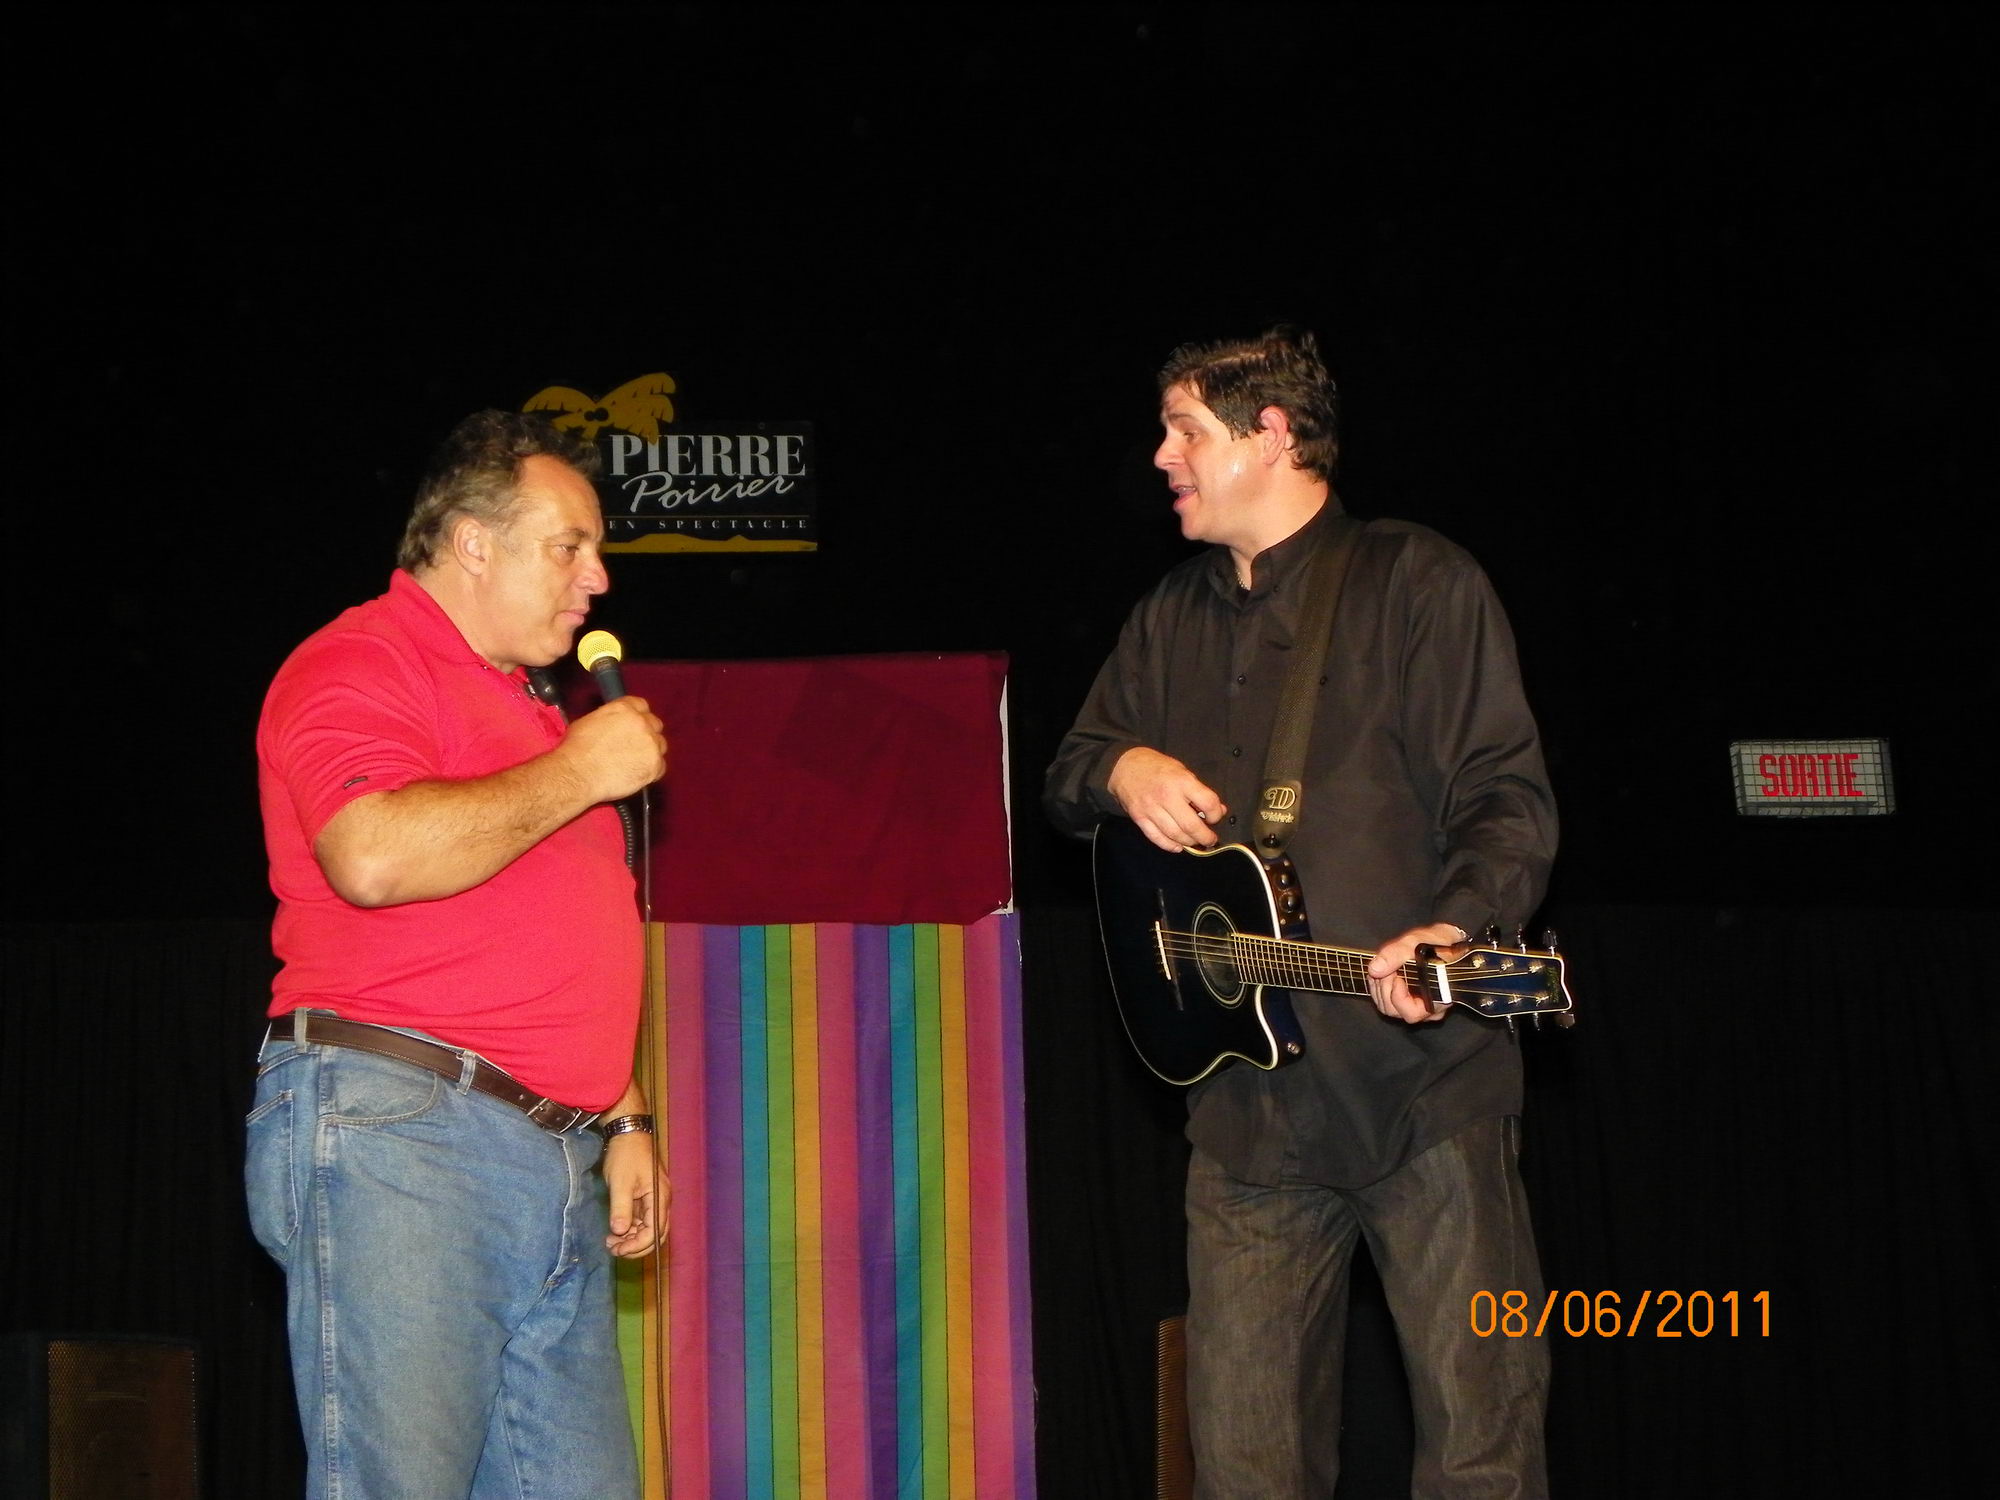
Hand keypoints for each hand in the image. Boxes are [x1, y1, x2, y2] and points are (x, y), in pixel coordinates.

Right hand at [561, 696, 667, 804]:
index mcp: (624, 709)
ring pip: (660, 745)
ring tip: (635, 762)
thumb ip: (610, 718)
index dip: (638, 716)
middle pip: (654, 724)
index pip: (641, 705)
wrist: (578, 773)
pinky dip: (651, 771)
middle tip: (635, 745)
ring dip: (650, 752)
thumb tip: (614, 724)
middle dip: (647, 733)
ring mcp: (650, 744)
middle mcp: (641, 723)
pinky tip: (637, 774)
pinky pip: (660, 767)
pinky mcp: (654, 765)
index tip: (635, 724)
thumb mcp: (589, 721)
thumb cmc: (576, 750)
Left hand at [603, 1130, 668, 1258]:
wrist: (628, 1133)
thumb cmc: (626, 1155)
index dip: (636, 1245)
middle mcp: (662, 1201)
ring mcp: (655, 1199)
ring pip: (648, 1229)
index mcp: (659, 1198)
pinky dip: (631, 1228)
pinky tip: (616, 1230)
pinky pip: (643, 1220)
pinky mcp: (647, 1197)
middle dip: (635, 1246)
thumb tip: (619, 1232)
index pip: (654, 1232)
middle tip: (613, 1248)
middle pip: (655, 1234)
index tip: (617, 1249)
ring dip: (632, 1238)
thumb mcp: (620, 1182)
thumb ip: (621, 1208)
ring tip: (611, 1240)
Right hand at [1108, 747, 1226, 851]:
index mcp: (1182, 781)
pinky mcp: (1140, 818)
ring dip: (1189, 842)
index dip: (1216, 814)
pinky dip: (1170, 845)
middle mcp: (1167, 796)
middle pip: (1191, 826)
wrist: (1126, 767)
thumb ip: (1200, 792)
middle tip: (1210, 839)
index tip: (1215, 817)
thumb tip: (1218, 811)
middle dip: (1205, 837)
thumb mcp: (1183, 772)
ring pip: (1175, 835)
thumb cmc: (1158, 768)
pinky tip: (1178, 845)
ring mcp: (1151, 809)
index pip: (1208, 803)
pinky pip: (1157, 838)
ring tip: (1195, 840)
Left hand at [1365, 923, 1466, 1023]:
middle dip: (1384, 986)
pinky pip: (1385, 1002)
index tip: (1396, 975)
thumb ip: (1395, 955)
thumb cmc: (1436, 943)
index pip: (1411, 1012)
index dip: (1398, 996)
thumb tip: (1375, 969)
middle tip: (1386, 966)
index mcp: (1438, 999)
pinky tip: (1382, 972)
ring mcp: (1416, 1006)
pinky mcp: (1405, 1001)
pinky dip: (1379, 987)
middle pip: (1394, 1010)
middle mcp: (1428, 1008)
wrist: (1442, 942)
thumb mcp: (1416, 942)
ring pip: (1387, 1007)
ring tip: (1385, 967)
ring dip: (1379, 986)